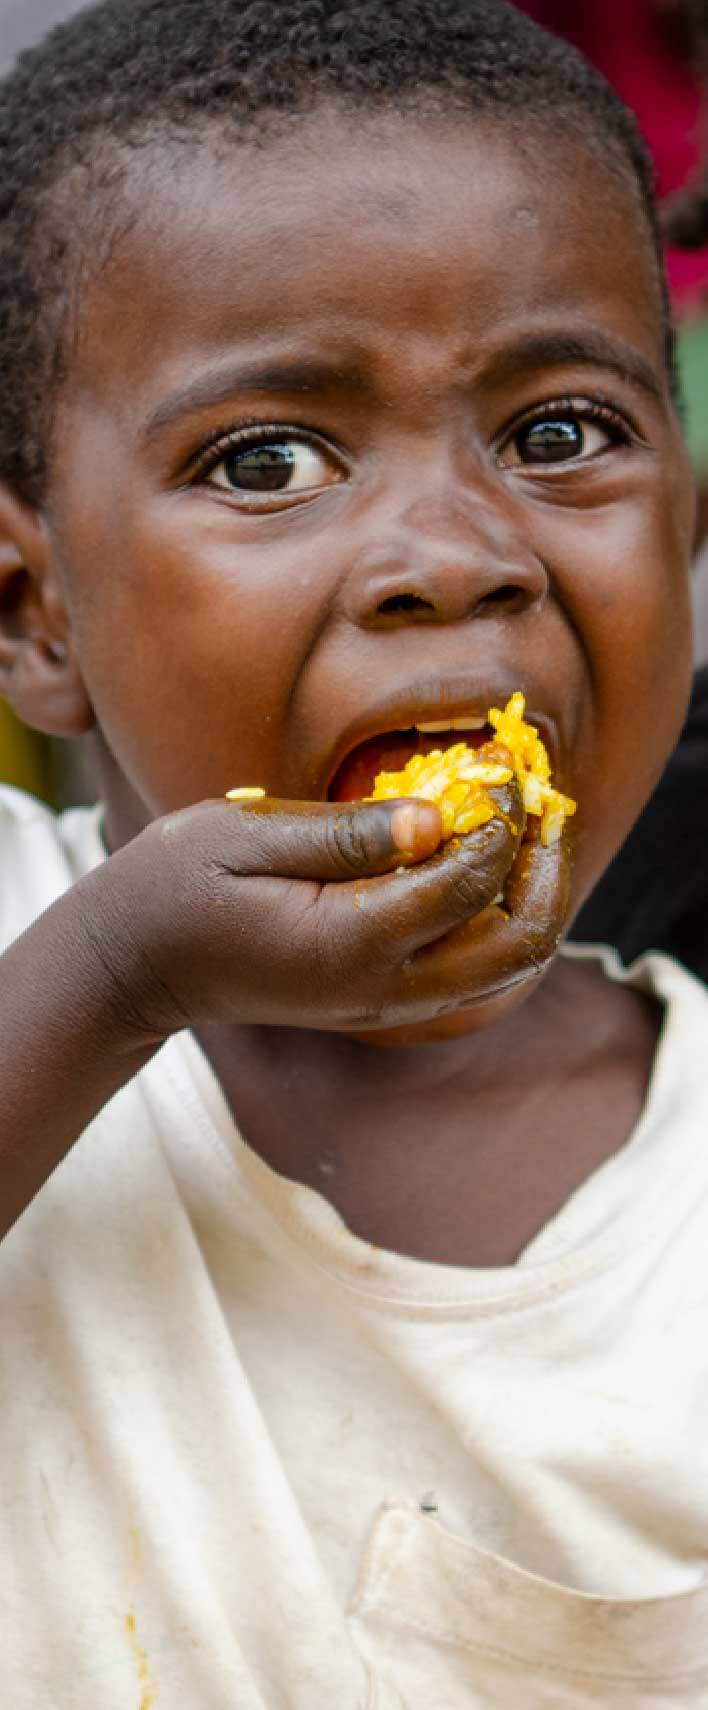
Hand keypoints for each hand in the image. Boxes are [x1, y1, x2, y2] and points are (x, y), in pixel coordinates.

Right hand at [81, 784, 570, 1040]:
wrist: (135, 967)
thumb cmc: (175, 886)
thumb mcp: (244, 836)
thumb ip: (344, 832)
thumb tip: (437, 817)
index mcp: (347, 944)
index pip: (464, 886)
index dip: (498, 824)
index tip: (500, 769)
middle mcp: (381, 989)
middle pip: (516, 948)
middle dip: (546, 873)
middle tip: (543, 807)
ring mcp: (386, 1004)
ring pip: (507, 969)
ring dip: (534, 899)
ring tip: (530, 830)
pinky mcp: (383, 1001)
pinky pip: (476, 971)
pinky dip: (503, 919)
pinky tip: (492, 863)